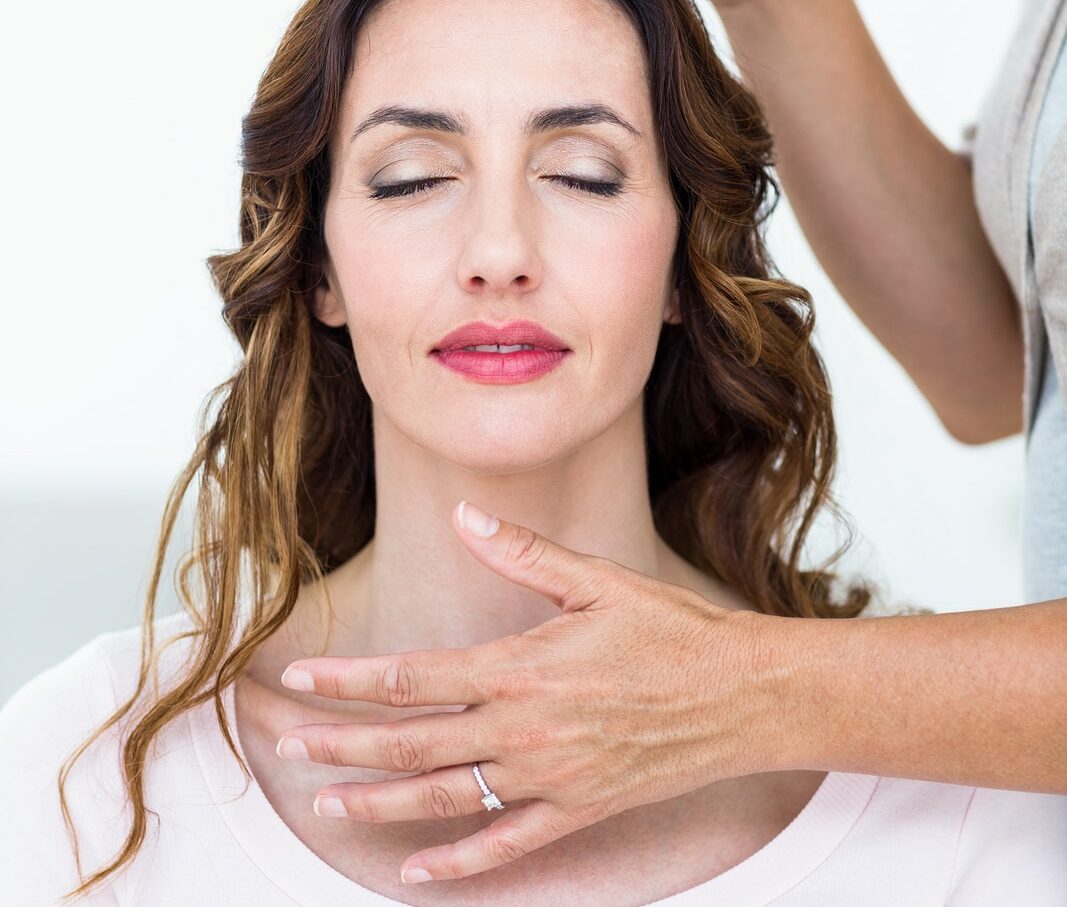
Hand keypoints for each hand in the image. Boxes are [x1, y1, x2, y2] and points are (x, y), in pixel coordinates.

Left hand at [275, 500, 782, 883]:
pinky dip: (458, 863)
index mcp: (522, 667)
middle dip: (342, 746)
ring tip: (327, 806)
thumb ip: (522, 554)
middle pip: (412, 744)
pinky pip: (507, 845)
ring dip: (379, 804)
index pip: (413, 677)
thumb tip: (466, 514)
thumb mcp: (596, 581)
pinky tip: (417, 872)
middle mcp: (524, 728)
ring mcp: (549, 777)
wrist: (742, 695)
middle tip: (289, 747)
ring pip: (444, 799)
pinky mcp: (579, 809)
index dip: (348, 681)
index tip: (302, 680)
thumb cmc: (672, 633)